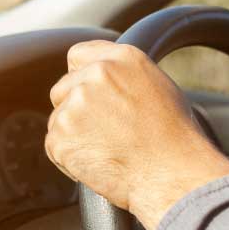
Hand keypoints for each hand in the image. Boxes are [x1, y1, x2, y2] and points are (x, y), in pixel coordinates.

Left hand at [45, 40, 228, 229]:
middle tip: (103, 133)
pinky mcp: (61, 135)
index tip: (88, 94)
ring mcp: (75, 105)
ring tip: (108, 151)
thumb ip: (123, 75)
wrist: (173, 174)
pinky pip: (54, 146)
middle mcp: (96, 75)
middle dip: (74, 109)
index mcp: (122, 59)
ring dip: (73, 135)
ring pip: (58, 119)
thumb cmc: (174, 139)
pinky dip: (69, 159)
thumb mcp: (158, 88)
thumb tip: (100, 76)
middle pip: (62, 89)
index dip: (80, 76)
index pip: (78, 55)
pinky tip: (98, 165)